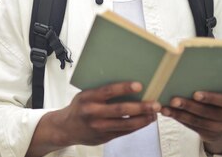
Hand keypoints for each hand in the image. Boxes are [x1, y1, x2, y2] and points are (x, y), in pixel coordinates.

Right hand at [26, 82, 159, 156]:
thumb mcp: (85, 95)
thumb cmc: (79, 107)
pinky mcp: (105, 137)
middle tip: (155, 104)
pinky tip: (145, 121)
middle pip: (120, 110)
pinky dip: (137, 126)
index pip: (108, 91)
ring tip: (154, 114)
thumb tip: (126, 85)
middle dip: (140, 107)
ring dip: (143, 119)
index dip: (124, 88)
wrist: (66, 128)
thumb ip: (101, 92)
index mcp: (88, 98)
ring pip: (126, 124)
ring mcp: (99, 127)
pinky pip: (124, 132)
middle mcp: (93, 113)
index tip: (139, 85)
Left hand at [160, 91, 221, 154]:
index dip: (210, 98)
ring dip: (178, 114)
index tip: (195, 94)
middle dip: (188, 106)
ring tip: (165, 108)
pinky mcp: (209, 135)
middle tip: (174, 100)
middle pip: (206, 112)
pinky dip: (178, 119)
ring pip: (196, 121)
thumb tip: (185, 77)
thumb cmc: (217, 101)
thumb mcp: (220, 95)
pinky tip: (168, 113)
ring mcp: (220, 129)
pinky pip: (191, 127)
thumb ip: (209, 88)